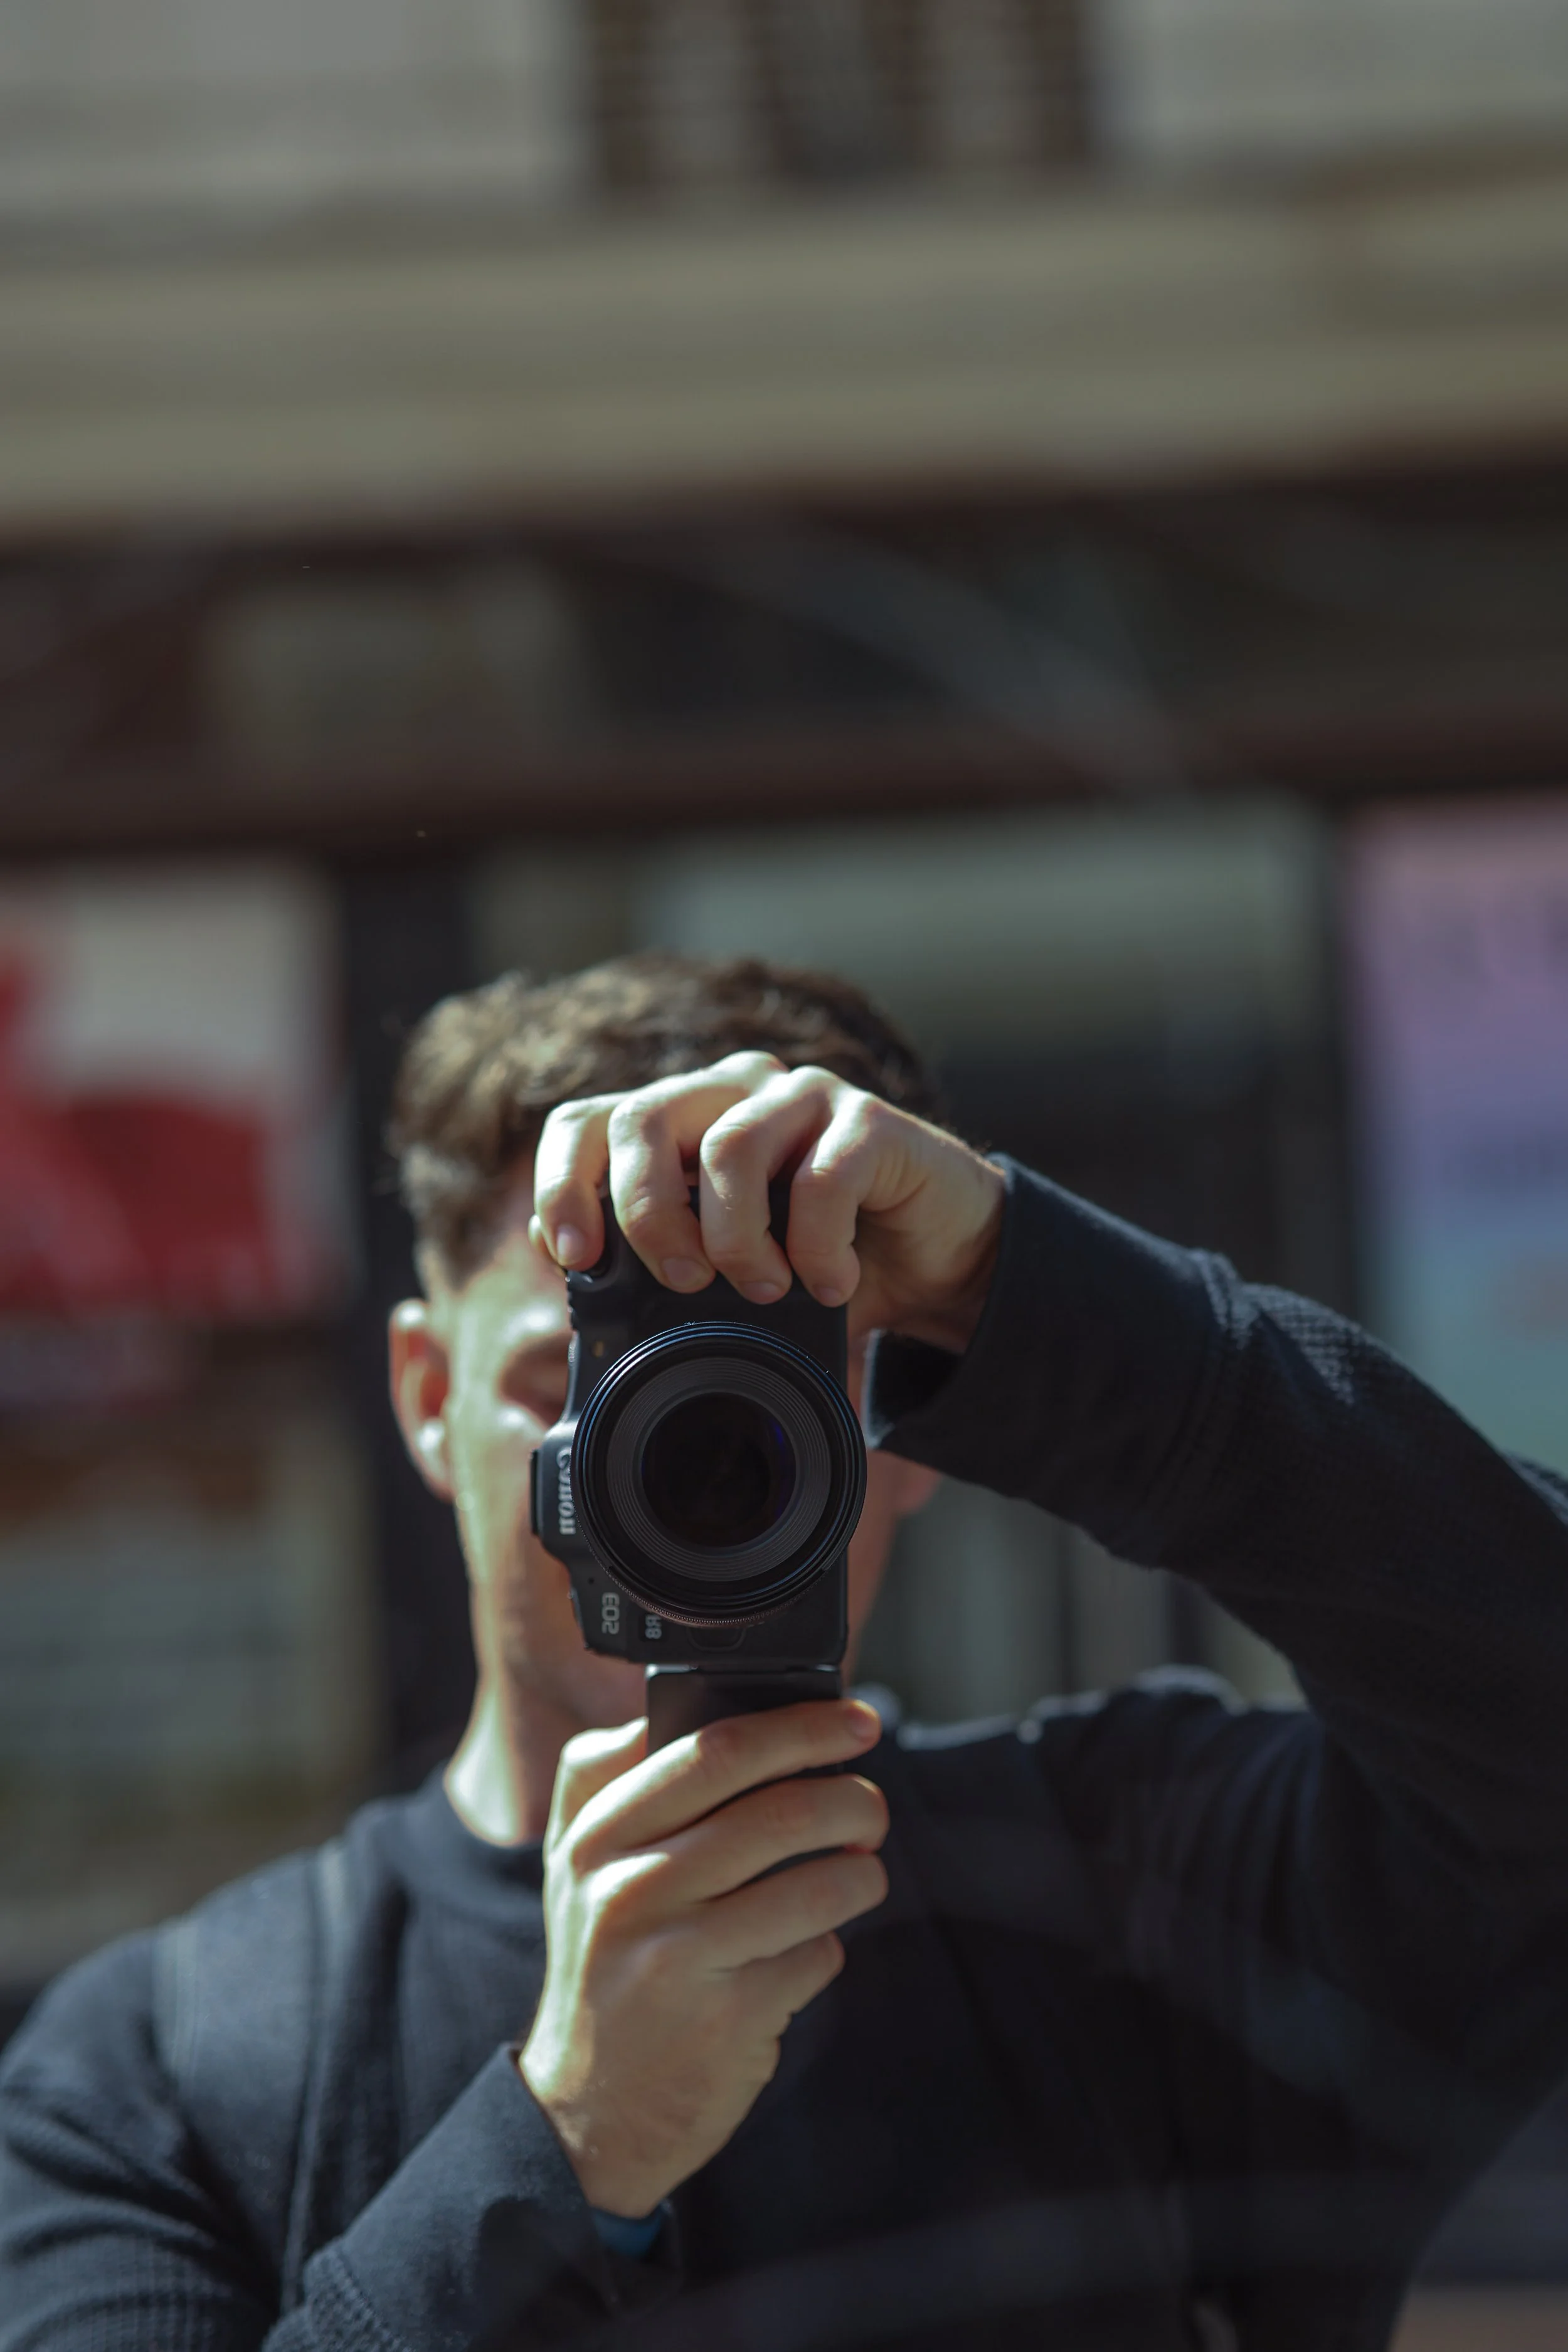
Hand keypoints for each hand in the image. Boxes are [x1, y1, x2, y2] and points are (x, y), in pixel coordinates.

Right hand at [519, 1698, 887, 2216]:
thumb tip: (702, 1706)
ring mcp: (678, 1960)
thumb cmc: (603, 1965)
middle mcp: (628, 1891)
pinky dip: (825, 1948)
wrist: (586, 2115)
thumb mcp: (577, 1865)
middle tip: (871, 1806)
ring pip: (814, 1886)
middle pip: (777, 1813)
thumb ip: (610, 1775)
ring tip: (859, 1872)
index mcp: (595, 1837)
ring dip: (860, 1872)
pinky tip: (801, 1955)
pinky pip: (814, 1957)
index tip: (854, 1720)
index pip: (711, 1750)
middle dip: (851, 1799)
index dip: (800, 1728)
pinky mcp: (727, 2021)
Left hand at [530, 1052, 1004, 1350]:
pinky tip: (834, 1284)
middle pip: (643, 1118)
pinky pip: (822, 1178)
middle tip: (683, 1281)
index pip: (590, 1121)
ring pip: (729, 1147)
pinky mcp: (872, 1121)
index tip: (571, 1256)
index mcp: (685, 1123)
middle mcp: (735, 1094)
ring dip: (738, 1241)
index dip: (564, 1183)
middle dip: (646, 1213)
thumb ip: (657, 1273)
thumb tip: (575, 1290)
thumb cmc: (822, 1265)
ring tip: (770, 1291)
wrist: (937, 1265)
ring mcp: (804, 1097)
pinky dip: (818, 1248)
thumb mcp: (728, 1279)